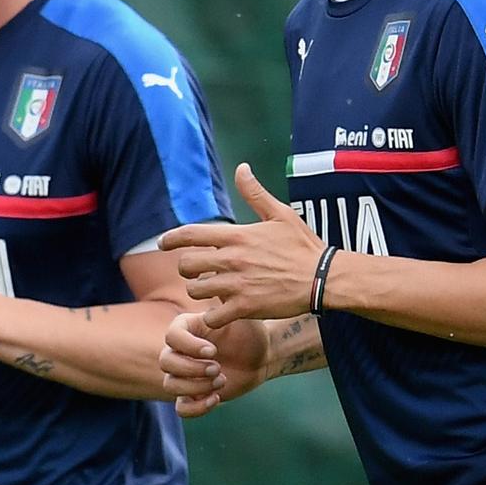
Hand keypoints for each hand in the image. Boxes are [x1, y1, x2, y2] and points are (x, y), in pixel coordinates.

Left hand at [160, 163, 321, 327]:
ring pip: (196, 290)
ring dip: (199, 291)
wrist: (323, 278)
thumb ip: (255, 193)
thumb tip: (242, 168)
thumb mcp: (280, 214)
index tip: (163, 243)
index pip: (191, 234)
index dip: (171, 239)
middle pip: (187, 265)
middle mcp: (232, 259)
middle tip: (196, 272)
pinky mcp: (245, 307)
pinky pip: (213, 316)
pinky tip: (221, 312)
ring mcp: (237, 285)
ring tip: (210, 291)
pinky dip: (213, 316)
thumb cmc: (303, 246)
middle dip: (187, 268)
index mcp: (237, 236)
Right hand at [161, 310, 274, 416]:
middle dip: (191, 369)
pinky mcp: (193, 394)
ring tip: (221, 380)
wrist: (261, 355)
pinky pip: (181, 408)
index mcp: (186, 328)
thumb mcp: (240, 312)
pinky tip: (217, 398)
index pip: (171, 336)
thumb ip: (226, 299)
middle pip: (165, 362)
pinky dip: (197, 407)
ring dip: (196, 387)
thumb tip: (216, 276)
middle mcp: (180, 351)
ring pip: (170, 385)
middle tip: (218, 368)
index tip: (213, 351)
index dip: (189, 346)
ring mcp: (184, 374)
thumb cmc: (249, 331)